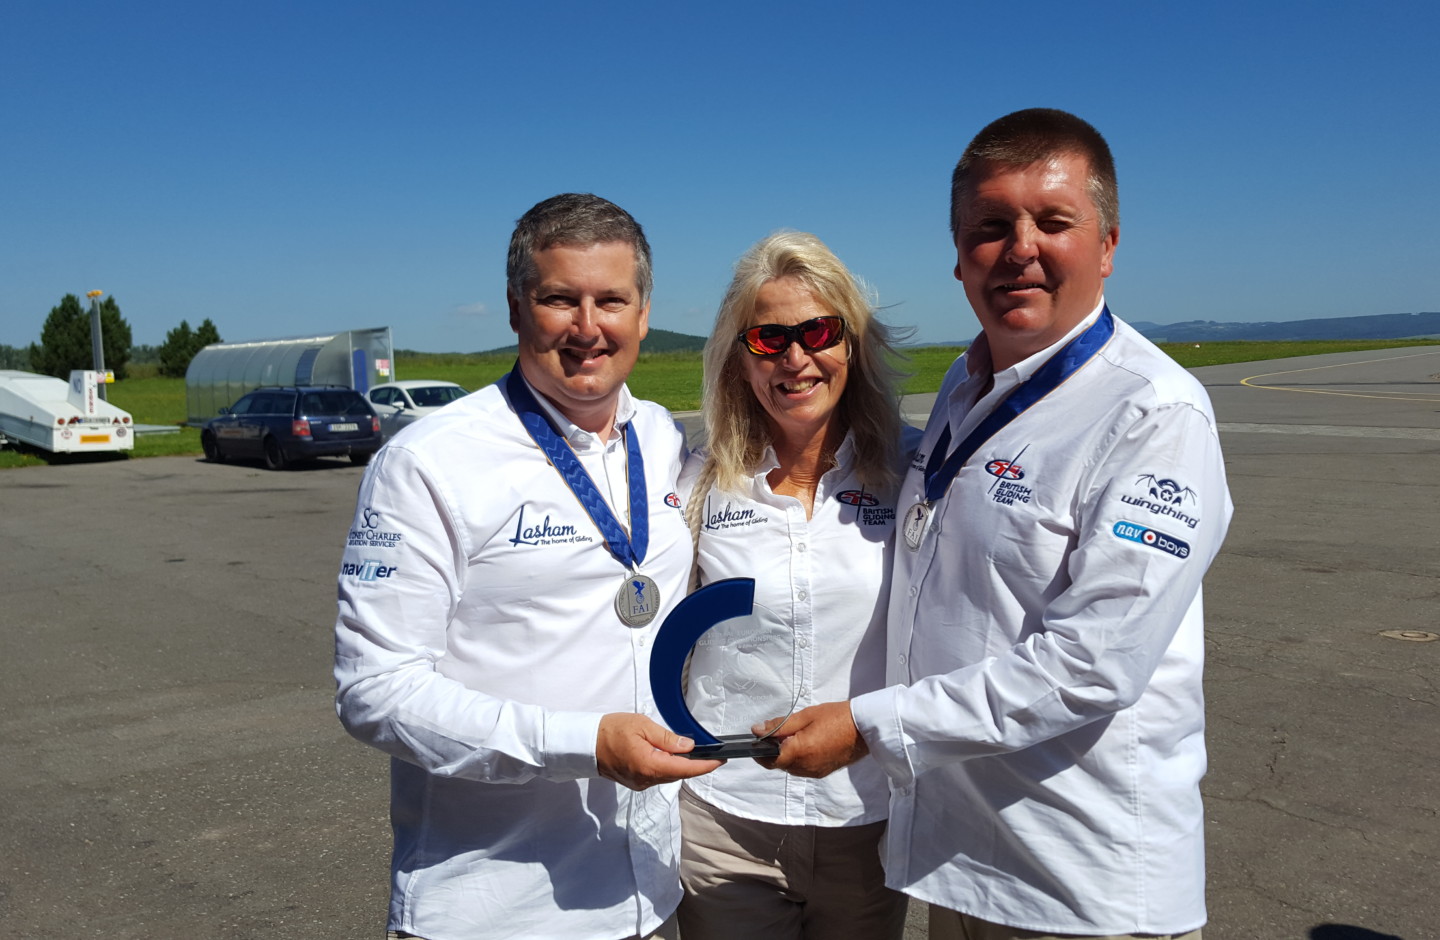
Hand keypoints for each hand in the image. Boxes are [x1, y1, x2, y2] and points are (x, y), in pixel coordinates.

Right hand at [596, 713, 724, 790]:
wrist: (586, 744)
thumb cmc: (611, 731)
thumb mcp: (642, 726)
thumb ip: (667, 738)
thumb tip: (688, 746)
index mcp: (650, 765)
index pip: (685, 769)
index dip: (705, 766)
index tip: (720, 760)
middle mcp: (646, 779)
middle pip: (679, 774)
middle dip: (695, 764)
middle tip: (710, 752)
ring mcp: (640, 783)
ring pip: (668, 776)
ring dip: (680, 765)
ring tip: (690, 751)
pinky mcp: (635, 782)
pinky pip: (658, 776)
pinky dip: (667, 767)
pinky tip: (669, 756)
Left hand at [753, 701, 867, 777]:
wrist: (864, 728)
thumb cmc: (837, 717)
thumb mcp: (805, 716)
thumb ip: (779, 725)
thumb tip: (756, 730)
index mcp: (800, 752)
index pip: (769, 759)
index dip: (759, 751)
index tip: (755, 740)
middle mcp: (805, 767)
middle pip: (779, 764)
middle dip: (772, 751)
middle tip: (774, 732)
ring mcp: (814, 772)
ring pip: (790, 767)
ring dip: (785, 755)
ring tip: (792, 735)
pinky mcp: (822, 772)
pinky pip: (802, 768)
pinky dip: (797, 758)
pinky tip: (804, 743)